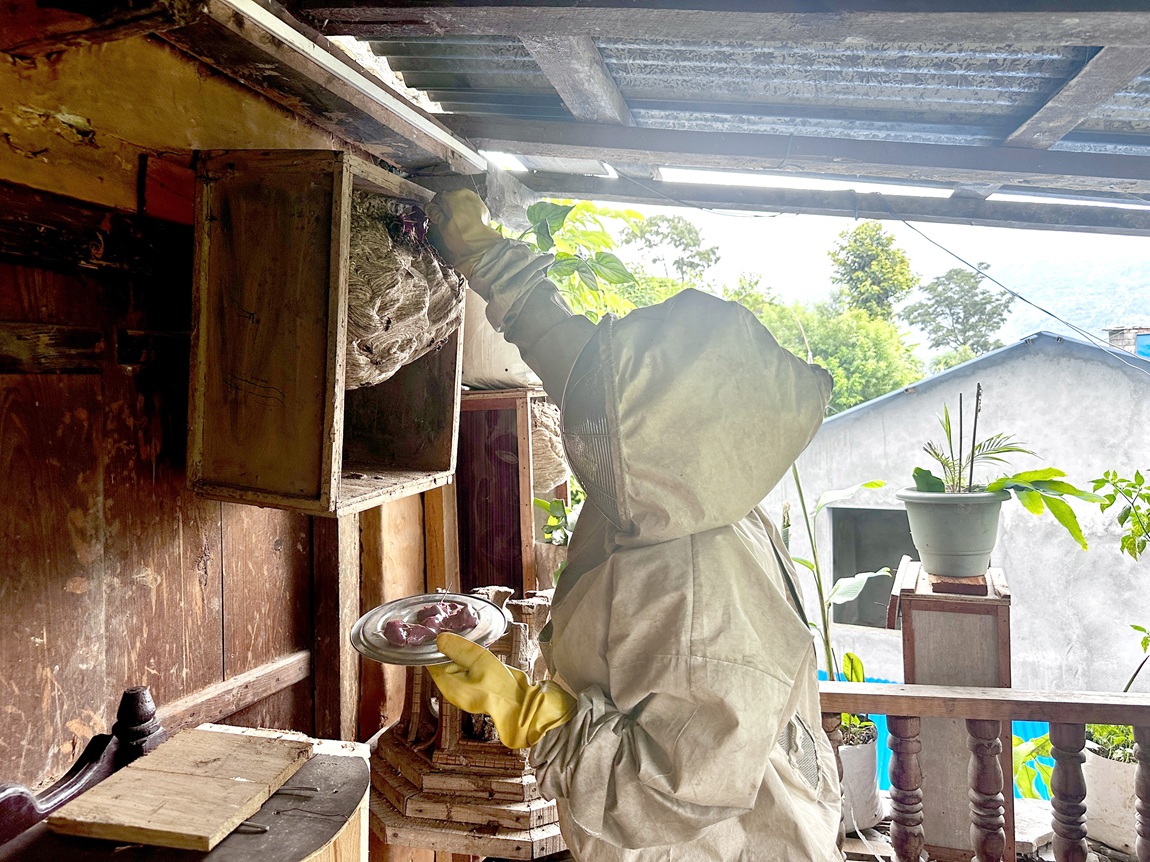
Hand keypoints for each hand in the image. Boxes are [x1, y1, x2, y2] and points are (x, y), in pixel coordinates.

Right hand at [425, 189, 504, 283]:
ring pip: (463, 204)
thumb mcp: (442, 227)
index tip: (433, 215)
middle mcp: (466, 195)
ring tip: (455, 226)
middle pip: (452, 199)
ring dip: (458, 212)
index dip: (435, 207)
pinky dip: (468, 215)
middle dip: (447, 209)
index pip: (439, 197)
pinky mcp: (484, 210)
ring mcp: (477, 201)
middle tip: (443, 222)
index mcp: (453, 196)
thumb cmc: (463, 236)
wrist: (483, 247)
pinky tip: (465, 227)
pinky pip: (472, 210)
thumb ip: (435, 214)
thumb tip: (430, 208)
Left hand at [427, 632, 575, 748]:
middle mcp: (453, 689)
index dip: (436, 645)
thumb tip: (439, 639)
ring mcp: (465, 689)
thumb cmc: (500, 687)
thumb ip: (458, 649)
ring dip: (464, 653)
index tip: (443, 629)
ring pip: (458, 665)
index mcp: (448, 685)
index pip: (432, 661)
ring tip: (473, 641)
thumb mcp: (478, 661)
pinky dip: (472, 660)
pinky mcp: (477, 687)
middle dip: (451, 647)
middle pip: (444, 662)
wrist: (522, 704)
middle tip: (461, 631)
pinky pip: (469, 669)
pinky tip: (481, 654)